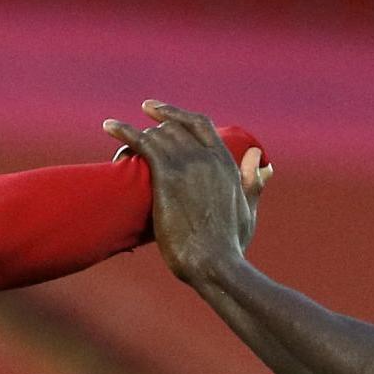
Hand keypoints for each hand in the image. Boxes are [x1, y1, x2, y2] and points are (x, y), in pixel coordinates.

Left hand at [104, 101, 270, 282]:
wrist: (215, 264)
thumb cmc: (230, 246)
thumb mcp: (248, 209)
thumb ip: (253, 183)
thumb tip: (264, 164)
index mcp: (225, 163)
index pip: (199, 124)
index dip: (176, 113)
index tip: (156, 109)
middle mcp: (206, 157)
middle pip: (174, 127)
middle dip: (153, 128)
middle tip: (135, 133)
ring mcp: (187, 165)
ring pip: (157, 134)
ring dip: (136, 135)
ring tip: (119, 142)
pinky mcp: (168, 177)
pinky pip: (142, 142)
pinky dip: (123, 131)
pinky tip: (109, 126)